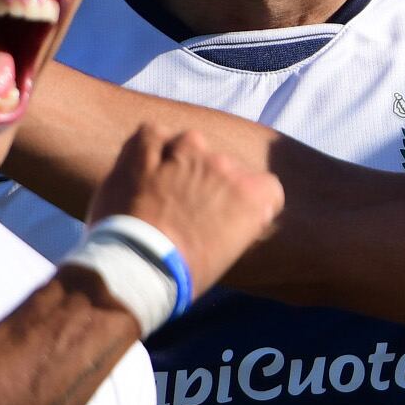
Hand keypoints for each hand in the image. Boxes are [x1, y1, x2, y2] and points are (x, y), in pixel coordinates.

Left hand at [88, 126, 282, 288]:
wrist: (137, 266)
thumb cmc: (186, 270)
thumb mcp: (231, 252)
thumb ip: (241, 221)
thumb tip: (242, 213)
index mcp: (250, 193)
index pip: (267, 188)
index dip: (251, 203)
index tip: (237, 218)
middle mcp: (222, 165)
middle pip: (227, 166)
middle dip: (214, 184)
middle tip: (194, 209)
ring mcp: (183, 153)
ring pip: (192, 143)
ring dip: (184, 159)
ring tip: (168, 184)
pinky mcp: (145, 149)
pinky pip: (153, 133)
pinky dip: (151, 146)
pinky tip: (146, 164)